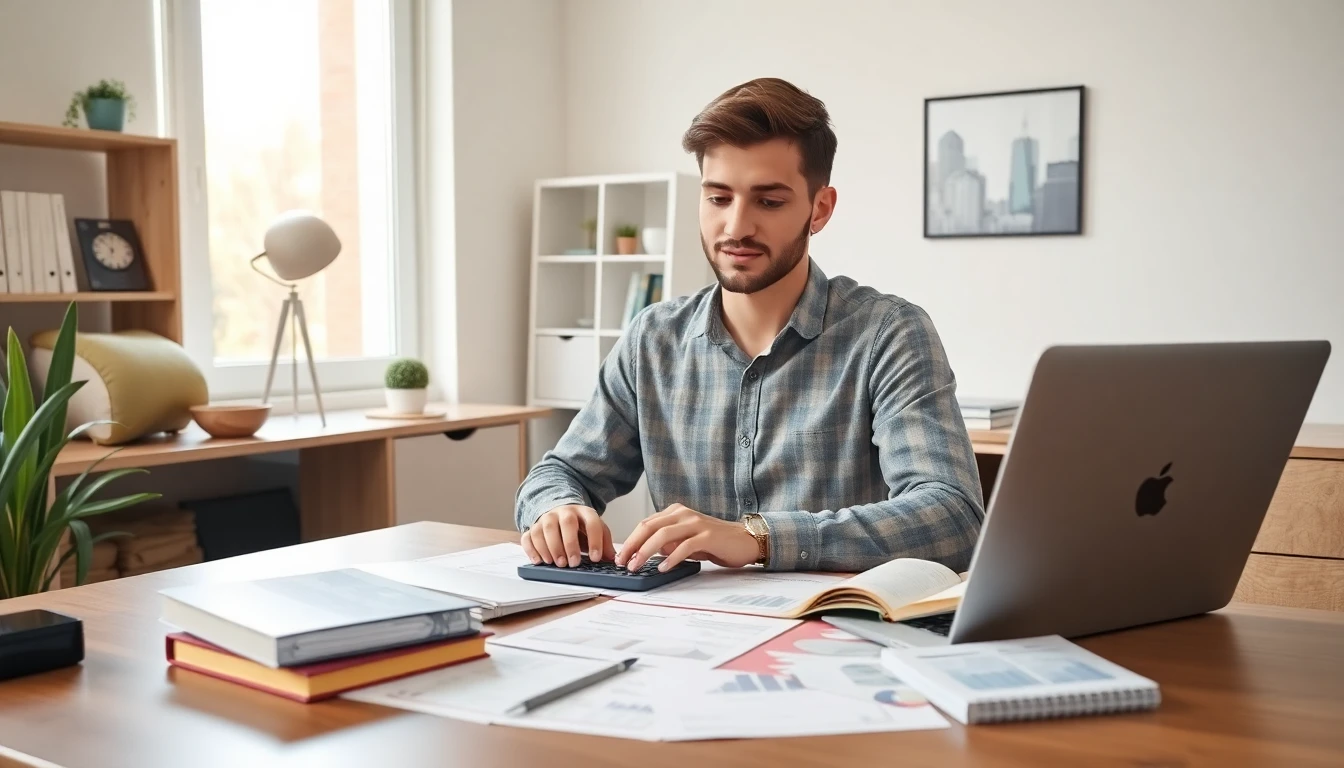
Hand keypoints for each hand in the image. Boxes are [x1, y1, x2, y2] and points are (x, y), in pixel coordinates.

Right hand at [521, 505, 615, 566]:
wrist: (560, 512)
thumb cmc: (580, 526)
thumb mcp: (596, 530)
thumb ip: (605, 543)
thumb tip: (613, 559)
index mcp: (583, 512)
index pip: (592, 522)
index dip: (595, 540)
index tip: (596, 558)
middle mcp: (564, 512)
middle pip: (566, 522)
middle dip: (570, 544)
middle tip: (573, 563)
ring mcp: (546, 518)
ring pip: (545, 528)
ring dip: (550, 548)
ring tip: (557, 564)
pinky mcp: (533, 527)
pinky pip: (528, 536)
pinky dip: (532, 549)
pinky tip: (539, 561)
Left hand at [616, 503, 759, 571]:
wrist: (746, 540)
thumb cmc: (715, 542)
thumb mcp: (686, 540)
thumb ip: (668, 543)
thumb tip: (648, 552)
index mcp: (676, 512)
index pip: (646, 524)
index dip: (630, 540)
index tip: (621, 556)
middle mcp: (683, 514)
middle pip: (649, 527)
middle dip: (632, 545)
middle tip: (622, 562)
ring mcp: (696, 524)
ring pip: (663, 535)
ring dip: (646, 552)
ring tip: (636, 566)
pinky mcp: (708, 536)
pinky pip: (684, 546)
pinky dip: (671, 558)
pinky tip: (663, 568)